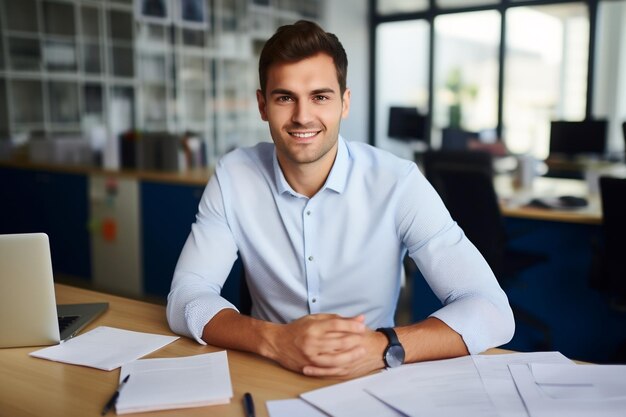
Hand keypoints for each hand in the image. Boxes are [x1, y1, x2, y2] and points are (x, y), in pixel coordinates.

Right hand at [265, 314, 385, 378]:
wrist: (277, 342)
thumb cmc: (298, 329)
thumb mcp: (315, 318)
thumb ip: (336, 319)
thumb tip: (359, 318)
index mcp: (313, 327)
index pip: (336, 325)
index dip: (351, 326)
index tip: (362, 327)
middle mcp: (312, 341)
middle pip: (338, 341)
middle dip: (354, 340)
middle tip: (364, 338)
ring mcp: (311, 355)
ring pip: (336, 357)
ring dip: (351, 354)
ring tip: (361, 351)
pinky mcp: (310, 366)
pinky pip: (329, 368)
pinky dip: (341, 365)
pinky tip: (349, 362)